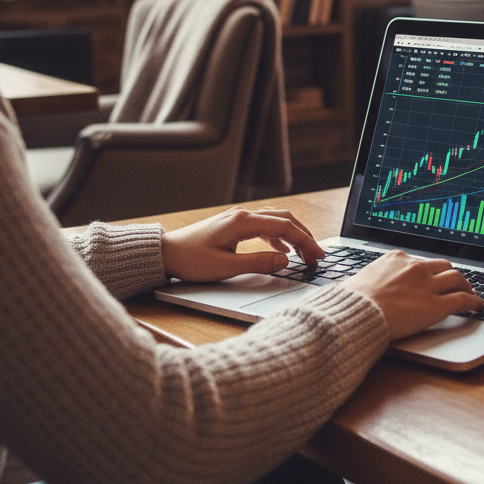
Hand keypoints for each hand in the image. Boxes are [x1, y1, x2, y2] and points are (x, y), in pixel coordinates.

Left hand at [161, 207, 323, 281]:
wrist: (165, 253)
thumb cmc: (190, 261)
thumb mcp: (225, 267)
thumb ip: (258, 263)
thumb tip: (285, 261)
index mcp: (243, 222)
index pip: (284, 228)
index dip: (305, 241)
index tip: (318, 255)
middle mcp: (243, 215)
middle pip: (284, 219)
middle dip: (304, 237)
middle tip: (316, 256)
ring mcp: (238, 219)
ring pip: (275, 221)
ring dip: (292, 235)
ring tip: (304, 254)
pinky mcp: (233, 226)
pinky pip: (264, 226)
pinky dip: (278, 237)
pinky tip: (282, 251)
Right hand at [343, 251, 483, 340]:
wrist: (356, 313)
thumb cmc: (352, 301)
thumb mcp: (361, 280)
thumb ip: (374, 280)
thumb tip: (365, 287)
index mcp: (397, 258)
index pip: (421, 262)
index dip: (430, 271)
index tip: (432, 277)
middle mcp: (416, 267)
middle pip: (444, 266)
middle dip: (451, 275)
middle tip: (457, 284)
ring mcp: (428, 285)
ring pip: (458, 279)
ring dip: (466, 286)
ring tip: (470, 293)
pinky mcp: (437, 306)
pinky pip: (463, 300)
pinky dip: (474, 302)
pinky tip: (478, 306)